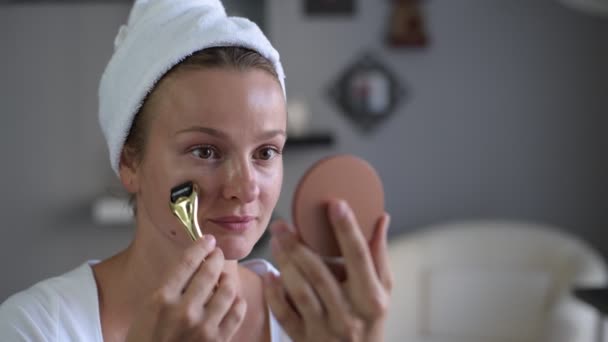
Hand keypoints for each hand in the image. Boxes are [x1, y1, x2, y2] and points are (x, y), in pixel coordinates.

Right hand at [125, 235, 246, 341]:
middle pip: (210, 272)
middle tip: (218, 254)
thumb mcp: (147, 311)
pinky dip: (238, 302)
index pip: (187, 262)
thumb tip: (193, 266)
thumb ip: (169, 289)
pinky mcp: (218, 341)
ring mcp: (203, 328)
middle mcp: (184, 311)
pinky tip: (234, 300)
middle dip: (217, 258)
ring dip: (228, 279)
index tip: (207, 241)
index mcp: (162, 300)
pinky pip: (237, 312)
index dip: (200, 247)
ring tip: (225, 278)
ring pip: (228, 290)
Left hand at [264, 200, 391, 341]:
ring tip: (275, 241)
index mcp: (371, 298)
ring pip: (300, 292)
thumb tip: (381, 217)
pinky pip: (285, 314)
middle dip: (299, 246)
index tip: (335, 204)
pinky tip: (270, 274)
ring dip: (285, 264)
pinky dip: (275, 294)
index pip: (359, 258)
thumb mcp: (383, 289)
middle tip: (282, 224)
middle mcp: (348, 315)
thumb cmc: (370, 318)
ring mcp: (325, 329)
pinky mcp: (304, 339)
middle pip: (320, 274)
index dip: (347, 230)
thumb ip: (378, 254)